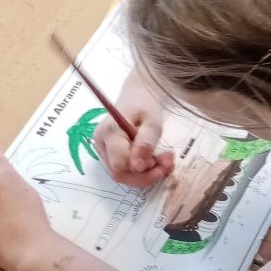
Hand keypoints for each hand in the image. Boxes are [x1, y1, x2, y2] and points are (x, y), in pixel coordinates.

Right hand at [94, 71, 173, 187]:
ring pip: (124, 175)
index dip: (139, 169)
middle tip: (168, 163)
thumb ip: (145, 143)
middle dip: (146, 175)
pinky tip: (158, 161)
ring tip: (166, 161)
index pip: (119, 163)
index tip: (158, 159)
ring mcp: (105, 151)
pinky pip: (126, 170)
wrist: (138, 95)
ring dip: (147, 174)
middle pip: (120, 173)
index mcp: (109, 133)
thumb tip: (138, 167)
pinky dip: (144, 171)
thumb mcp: (152, 121)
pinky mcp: (112, 154)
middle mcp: (102, 144)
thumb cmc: (145, 104)